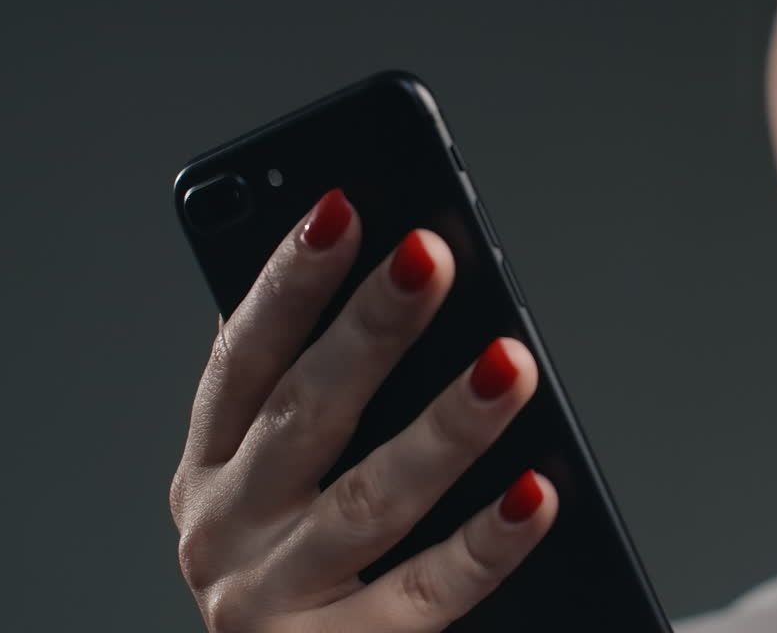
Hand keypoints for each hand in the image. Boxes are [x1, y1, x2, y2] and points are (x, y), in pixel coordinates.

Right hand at [169, 189, 558, 631]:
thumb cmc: (313, 565)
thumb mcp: (290, 479)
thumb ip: (320, 401)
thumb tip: (402, 285)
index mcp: (213, 464)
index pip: (242, 355)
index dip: (287, 281)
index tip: (342, 208)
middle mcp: (224, 529)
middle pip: (305, 413)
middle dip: (369, 330)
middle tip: (432, 256)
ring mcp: (270, 600)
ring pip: (371, 498)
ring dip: (445, 425)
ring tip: (510, 364)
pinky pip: (427, 592)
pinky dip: (487, 541)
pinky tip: (539, 492)